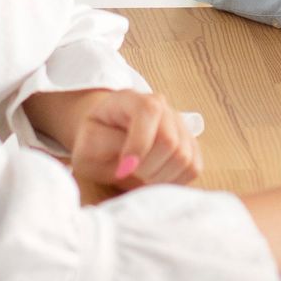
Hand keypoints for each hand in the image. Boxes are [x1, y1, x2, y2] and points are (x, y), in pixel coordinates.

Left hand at [70, 88, 201, 193]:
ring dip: (160, 177)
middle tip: (130, 173)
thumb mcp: (88, 141)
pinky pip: (193, 168)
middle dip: (148, 168)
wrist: (107, 137)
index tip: (123, 169)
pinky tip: (155, 178)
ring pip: (184, 157)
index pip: (148, 112)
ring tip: (140, 177)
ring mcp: (180, 125)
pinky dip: (174, 181)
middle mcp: (163, 107)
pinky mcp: (191, 145)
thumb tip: (131, 161)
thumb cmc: (96, 140)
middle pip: (170, 141)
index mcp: (133, 99)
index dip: (138, 145)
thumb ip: (105, 145)